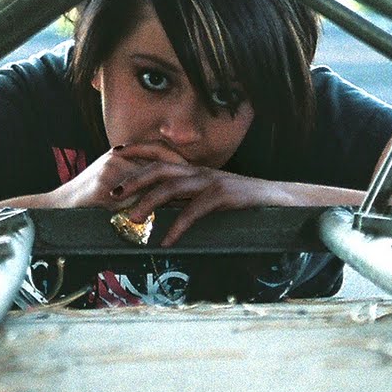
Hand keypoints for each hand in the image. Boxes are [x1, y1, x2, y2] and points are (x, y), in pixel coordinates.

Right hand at [43, 140, 188, 209]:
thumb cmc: (85, 199)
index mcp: (121, 154)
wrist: (56, 207)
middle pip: (157, 162)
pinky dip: (149, 207)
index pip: (156, 149)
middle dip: (179, 174)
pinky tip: (164, 214)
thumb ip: (134, 181)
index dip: (176, 159)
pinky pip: (132, 199)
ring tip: (185, 201)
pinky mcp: (103, 189)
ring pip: (148, 181)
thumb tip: (164, 190)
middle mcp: (117, 158)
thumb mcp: (111, 183)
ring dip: (168, 192)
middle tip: (196, 186)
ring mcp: (110, 172)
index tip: (194, 171)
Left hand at [106, 148, 291, 246]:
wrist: (278, 199)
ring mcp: (211, 182)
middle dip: (134, 179)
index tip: (116, 151)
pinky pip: (194, 211)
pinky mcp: (223, 196)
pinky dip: (178, 227)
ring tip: (133, 218)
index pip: (161, 154)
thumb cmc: (242, 200)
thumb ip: (188, 198)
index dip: (138, 149)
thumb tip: (160, 209)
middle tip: (113, 193)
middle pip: (159, 169)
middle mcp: (199, 172)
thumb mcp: (211, 195)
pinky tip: (167, 241)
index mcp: (194, 170)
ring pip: (172, 187)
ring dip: (149, 202)